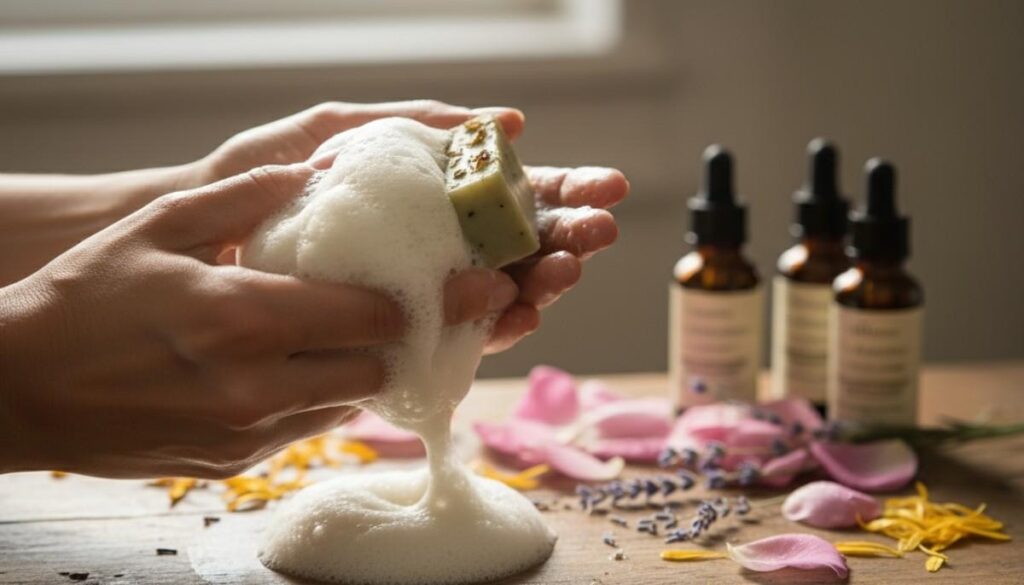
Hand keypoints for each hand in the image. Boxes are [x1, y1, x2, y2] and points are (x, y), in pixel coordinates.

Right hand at [0, 164, 415, 478]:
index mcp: (245, 318)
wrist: (19, 390)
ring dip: (356, 371)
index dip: (407, 298)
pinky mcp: (235, 463)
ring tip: (343, 336)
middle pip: (375, 368)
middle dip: (388, 338)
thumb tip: (318, 170)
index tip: (420, 281)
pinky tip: (296, 369)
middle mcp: (257, 386)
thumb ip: (247, 195)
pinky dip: (317, 400)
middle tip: (386, 308)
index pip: (370, 315)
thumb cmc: (84, 299)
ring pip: (348, 405)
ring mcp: (247, 434)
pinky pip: (307, 431)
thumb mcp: (160, 226)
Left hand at [190, 100, 625, 352]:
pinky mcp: (405, 335)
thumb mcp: (339, 132)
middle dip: (570, 238)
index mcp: (438, 199)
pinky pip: (465, 334)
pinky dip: (499, 323)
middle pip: (526, 245)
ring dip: (546, 281)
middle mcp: (443, 247)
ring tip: (567, 267)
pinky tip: (522, 307)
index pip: (517, 195)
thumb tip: (512, 120)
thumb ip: (415, 122)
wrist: (202, 240)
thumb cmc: (266, 181)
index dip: (566, 191)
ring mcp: (429, 292)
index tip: (609, 187)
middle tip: (599, 231)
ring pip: (507, 290)